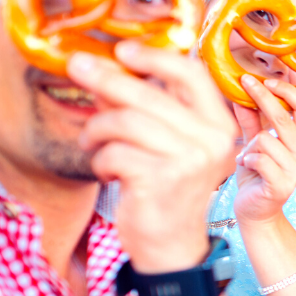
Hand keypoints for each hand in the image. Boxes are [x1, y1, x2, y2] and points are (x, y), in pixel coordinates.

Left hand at [68, 42, 239, 273]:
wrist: (172, 246)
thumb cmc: (165, 190)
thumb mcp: (166, 144)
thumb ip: (146, 109)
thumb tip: (105, 71)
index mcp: (219, 126)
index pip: (191, 75)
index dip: (154, 57)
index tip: (123, 50)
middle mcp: (213, 140)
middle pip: (149, 94)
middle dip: (105, 79)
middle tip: (76, 66)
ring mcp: (191, 160)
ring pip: (125, 121)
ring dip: (97, 130)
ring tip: (92, 142)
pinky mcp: (162, 179)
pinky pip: (114, 151)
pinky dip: (99, 160)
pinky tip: (106, 171)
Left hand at [232, 76, 295, 226]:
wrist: (255, 212)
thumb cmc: (256, 176)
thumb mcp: (253, 144)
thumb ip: (251, 121)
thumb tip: (242, 95)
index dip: (288, 91)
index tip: (266, 79)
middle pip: (284, 117)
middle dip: (263, 97)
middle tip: (245, 82)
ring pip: (266, 139)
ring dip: (248, 146)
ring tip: (246, 158)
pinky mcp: (282, 185)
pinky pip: (260, 159)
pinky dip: (247, 160)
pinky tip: (246, 167)